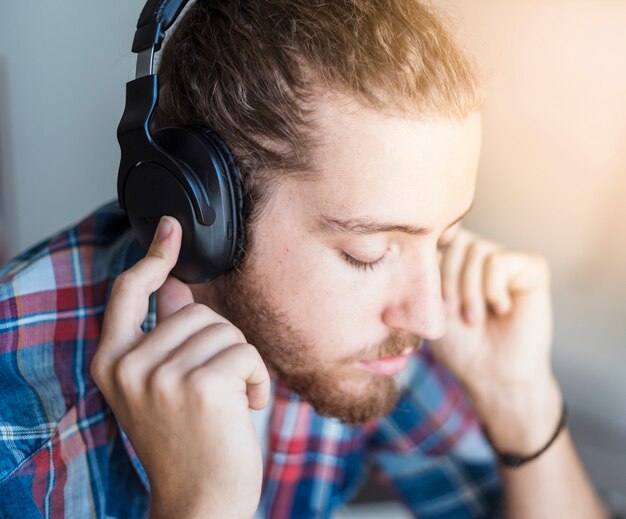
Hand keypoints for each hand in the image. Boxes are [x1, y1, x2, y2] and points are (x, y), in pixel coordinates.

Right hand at [91, 216, 269, 518]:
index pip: (126, 293)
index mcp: (111, 363)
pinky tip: (244, 408)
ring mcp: (161, 376)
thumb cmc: (187, 442)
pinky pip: (246, 353)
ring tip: (227, 402)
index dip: (151, 257)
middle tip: (213, 389)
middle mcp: (128, 366)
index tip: (170, 229)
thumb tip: (173, 286)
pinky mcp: (201, 386)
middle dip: (219, 344)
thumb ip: (164, 334)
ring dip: (239, 364)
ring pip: (225, 331)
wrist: (200, 500)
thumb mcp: (161, 386)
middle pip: (195, 310)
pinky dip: (257, 379)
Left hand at [430, 227, 560, 452]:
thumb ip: (423, 270)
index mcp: (457, 260)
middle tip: (452, 312)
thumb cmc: (460, 344)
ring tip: (474, 318)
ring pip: (477, 250)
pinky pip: (500, 261)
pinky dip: (492, 289)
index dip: (431, 265)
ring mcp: (508, 260)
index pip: (438, 237)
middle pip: (457, 240)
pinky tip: (501, 310)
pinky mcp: (532, 268)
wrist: (491, 374)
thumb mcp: (429, 304)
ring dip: (469, 290)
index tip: (433, 299)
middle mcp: (482, 255)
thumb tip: (413, 241)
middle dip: (448, 279)